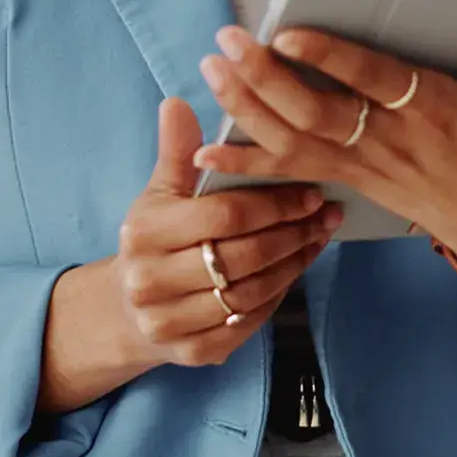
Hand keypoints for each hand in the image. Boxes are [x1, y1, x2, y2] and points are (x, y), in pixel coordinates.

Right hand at [114, 97, 341, 368]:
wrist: (129, 309)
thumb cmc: (155, 238)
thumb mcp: (160, 192)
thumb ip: (175, 151)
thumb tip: (176, 103)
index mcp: (145, 233)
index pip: (224, 216)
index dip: (273, 203)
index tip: (309, 190)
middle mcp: (151, 282)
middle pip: (243, 257)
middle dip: (293, 232)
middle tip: (326, 213)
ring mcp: (171, 323)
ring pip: (252, 292)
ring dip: (294, 263)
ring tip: (319, 237)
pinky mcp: (194, 353)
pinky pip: (250, 323)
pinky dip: (280, 295)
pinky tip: (297, 268)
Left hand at [192, 1, 456, 274]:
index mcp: (434, 112)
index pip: (375, 82)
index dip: (332, 60)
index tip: (291, 33)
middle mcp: (392, 141)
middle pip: (319, 112)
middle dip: (267, 79)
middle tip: (227, 42)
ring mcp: (367, 166)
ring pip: (297, 140)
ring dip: (249, 108)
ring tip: (210, 71)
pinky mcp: (352, 182)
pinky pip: (292, 174)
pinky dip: (248, 164)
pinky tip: (205, 156)